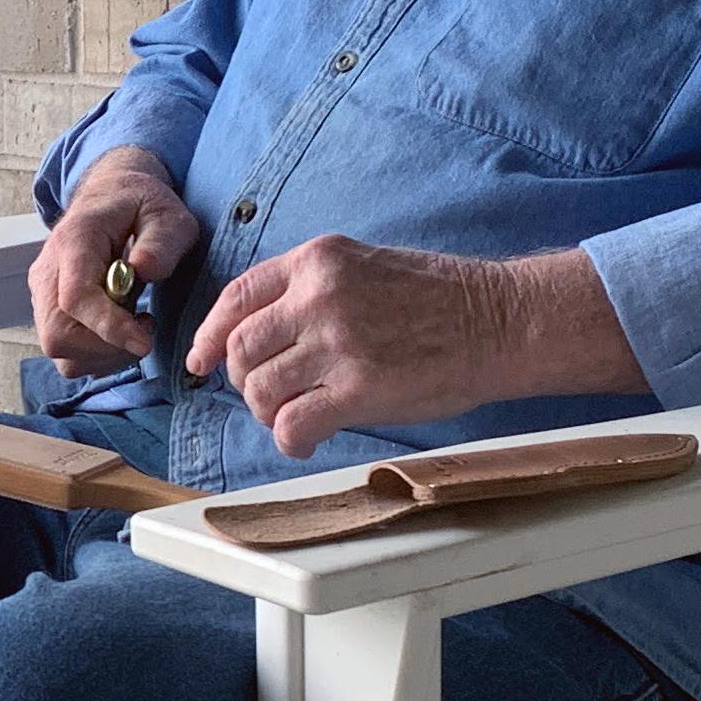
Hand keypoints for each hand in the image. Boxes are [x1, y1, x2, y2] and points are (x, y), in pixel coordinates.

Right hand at [29, 147, 201, 377]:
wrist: (109, 197)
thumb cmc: (140, 206)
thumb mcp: (167, 213)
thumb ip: (162, 241)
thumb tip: (145, 270)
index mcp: (74, 241)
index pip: (75, 298)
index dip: (108, 328)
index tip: (145, 341)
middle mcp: (48, 271)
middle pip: (58, 334)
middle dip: (107, 347)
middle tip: (144, 327)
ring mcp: (42, 293)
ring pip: (59, 349)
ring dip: (104, 353)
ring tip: (134, 324)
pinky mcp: (47, 311)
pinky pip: (65, 353)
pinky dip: (96, 355)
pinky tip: (119, 330)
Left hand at [184, 238, 644, 458]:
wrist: (500, 320)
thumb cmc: (442, 299)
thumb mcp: (367, 267)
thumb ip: (313, 290)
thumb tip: (265, 333)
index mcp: (318, 260)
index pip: (237, 297)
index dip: (210, 335)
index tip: (200, 360)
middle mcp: (319, 296)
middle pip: (242, 350)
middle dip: (245, 381)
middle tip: (270, 396)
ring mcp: (337, 342)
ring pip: (261, 389)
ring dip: (270, 412)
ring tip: (297, 416)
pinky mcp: (359, 388)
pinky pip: (292, 424)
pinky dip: (290, 440)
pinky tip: (308, 440)